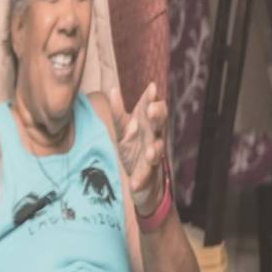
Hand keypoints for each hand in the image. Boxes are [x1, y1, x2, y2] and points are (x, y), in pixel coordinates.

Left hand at [118, 84, 170, 218]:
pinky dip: (141, 180)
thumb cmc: (135, 150)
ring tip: (150, 152)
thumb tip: (113, 89)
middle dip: (157, 117)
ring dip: (154, 150)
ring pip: (157, 151)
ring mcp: (153, 157)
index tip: (151, 88)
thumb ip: (119, 113)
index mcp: (147, 125)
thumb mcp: (124, 131)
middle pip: (159, 125)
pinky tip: (134, 184)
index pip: (151, 108)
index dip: (152, 99)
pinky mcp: (149, 175)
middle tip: (152, 110)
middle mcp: (153, 138)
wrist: (142, 182)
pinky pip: (146, 177)